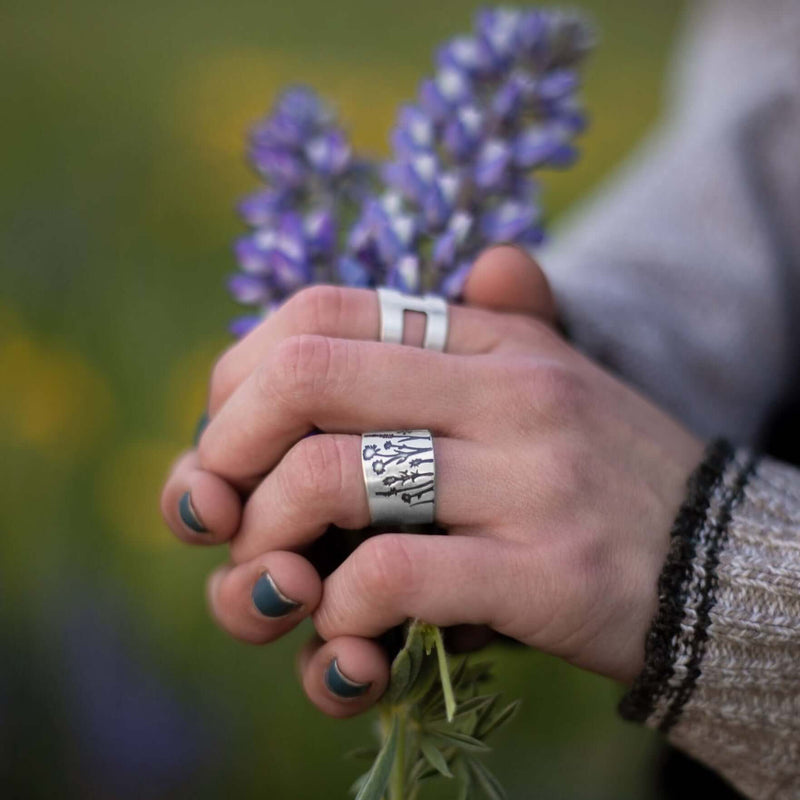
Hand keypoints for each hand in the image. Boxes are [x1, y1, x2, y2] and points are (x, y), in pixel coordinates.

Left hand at [161, 246, 703, 717]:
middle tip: (220, 513)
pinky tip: (349, 634)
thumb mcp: (549, 386)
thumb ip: (493, 330)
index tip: (231, 437)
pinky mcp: (547, 572)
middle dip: (225, 450)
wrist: (721, 565)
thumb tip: (490, 261)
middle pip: (301, 379)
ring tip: (278, 581)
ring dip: (266, 543)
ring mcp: (528, 477)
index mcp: (490, 340)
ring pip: (329, 480)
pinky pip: (394, 574)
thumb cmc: (602, 479)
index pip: (319, 313)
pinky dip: (339, 610)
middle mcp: (506, 389)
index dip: (241, 373)